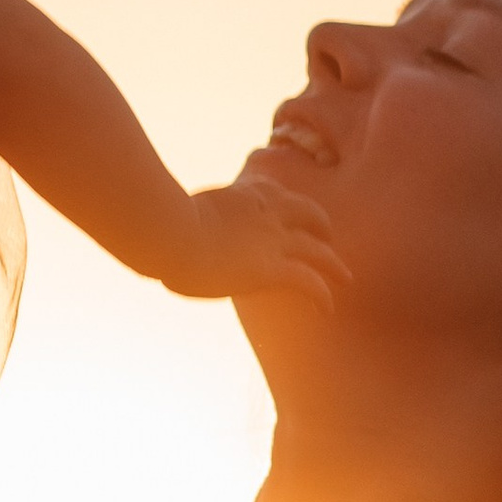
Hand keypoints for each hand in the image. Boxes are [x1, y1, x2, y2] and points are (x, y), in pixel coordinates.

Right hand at [158, 176, 353, 308]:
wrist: (169, 231)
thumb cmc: (159, 222)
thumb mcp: (173, 208)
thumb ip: (180, 214)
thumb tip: (157, 227)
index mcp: (244, 193)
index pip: (274, 193)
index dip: (284, 204)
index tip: (284, 212)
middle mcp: (268, 212)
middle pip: (309, 214)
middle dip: (320, 227)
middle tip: (325, 239)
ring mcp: (274, 240)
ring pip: (319, 251)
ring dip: (333, 265)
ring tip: (344, 278)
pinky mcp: (273, 268)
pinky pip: (310, 282)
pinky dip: (322, 294)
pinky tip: (327, 308)